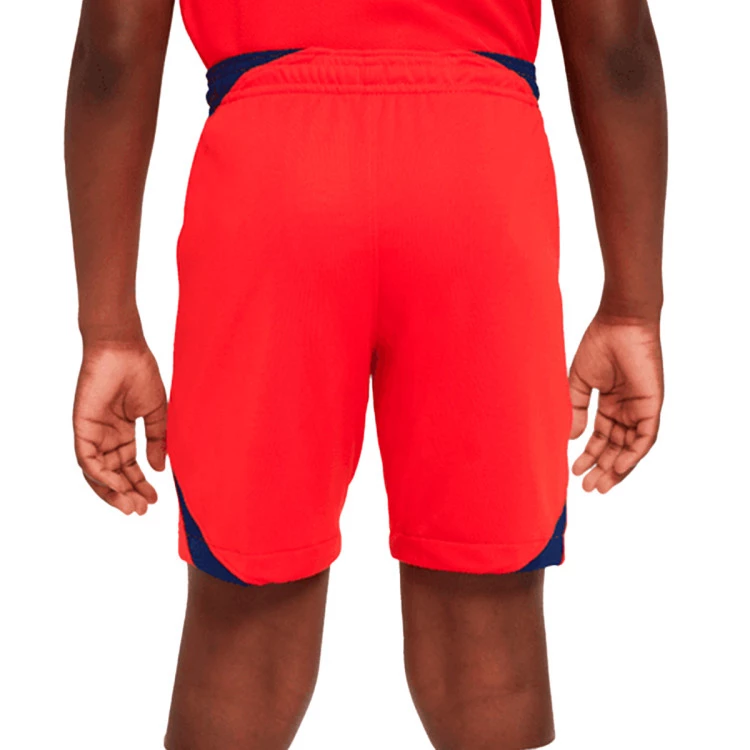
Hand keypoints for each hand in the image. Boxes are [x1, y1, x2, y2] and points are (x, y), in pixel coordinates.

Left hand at [73, 341, 167, 514]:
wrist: (124, 350)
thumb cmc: (140, 373)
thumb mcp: (156, 413)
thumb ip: (158, 440)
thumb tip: (159, 469)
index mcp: (122, 433)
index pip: (129, 467)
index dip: (140, 484)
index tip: (155, 499)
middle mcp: (106, 437)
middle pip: (113, 475)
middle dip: (127, 494)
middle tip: (142, 510)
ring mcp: (93, 433)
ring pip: (98, 474)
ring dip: (113, 492)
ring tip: (131, 505)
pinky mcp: (82, 428)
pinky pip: (88, 460)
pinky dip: (101, 477)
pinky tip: (119, 487)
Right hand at [568, 314, 663, 492]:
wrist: (619, 324)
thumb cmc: (598, 345)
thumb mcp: (579, 383)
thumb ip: (575, 410)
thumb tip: (569, 437)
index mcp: (610, 404)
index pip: (602, 438)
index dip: (589, 456)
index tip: (575, 472)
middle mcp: (627, 410)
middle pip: (616, 448)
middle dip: (602, 469)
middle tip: (588, 488)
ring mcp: (640, 409)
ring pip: (630, 448)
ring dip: (616, 469)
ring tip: (599, 485)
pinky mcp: (652, 406)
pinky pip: (645, 438)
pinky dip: (632, 455)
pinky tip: (617, 468)